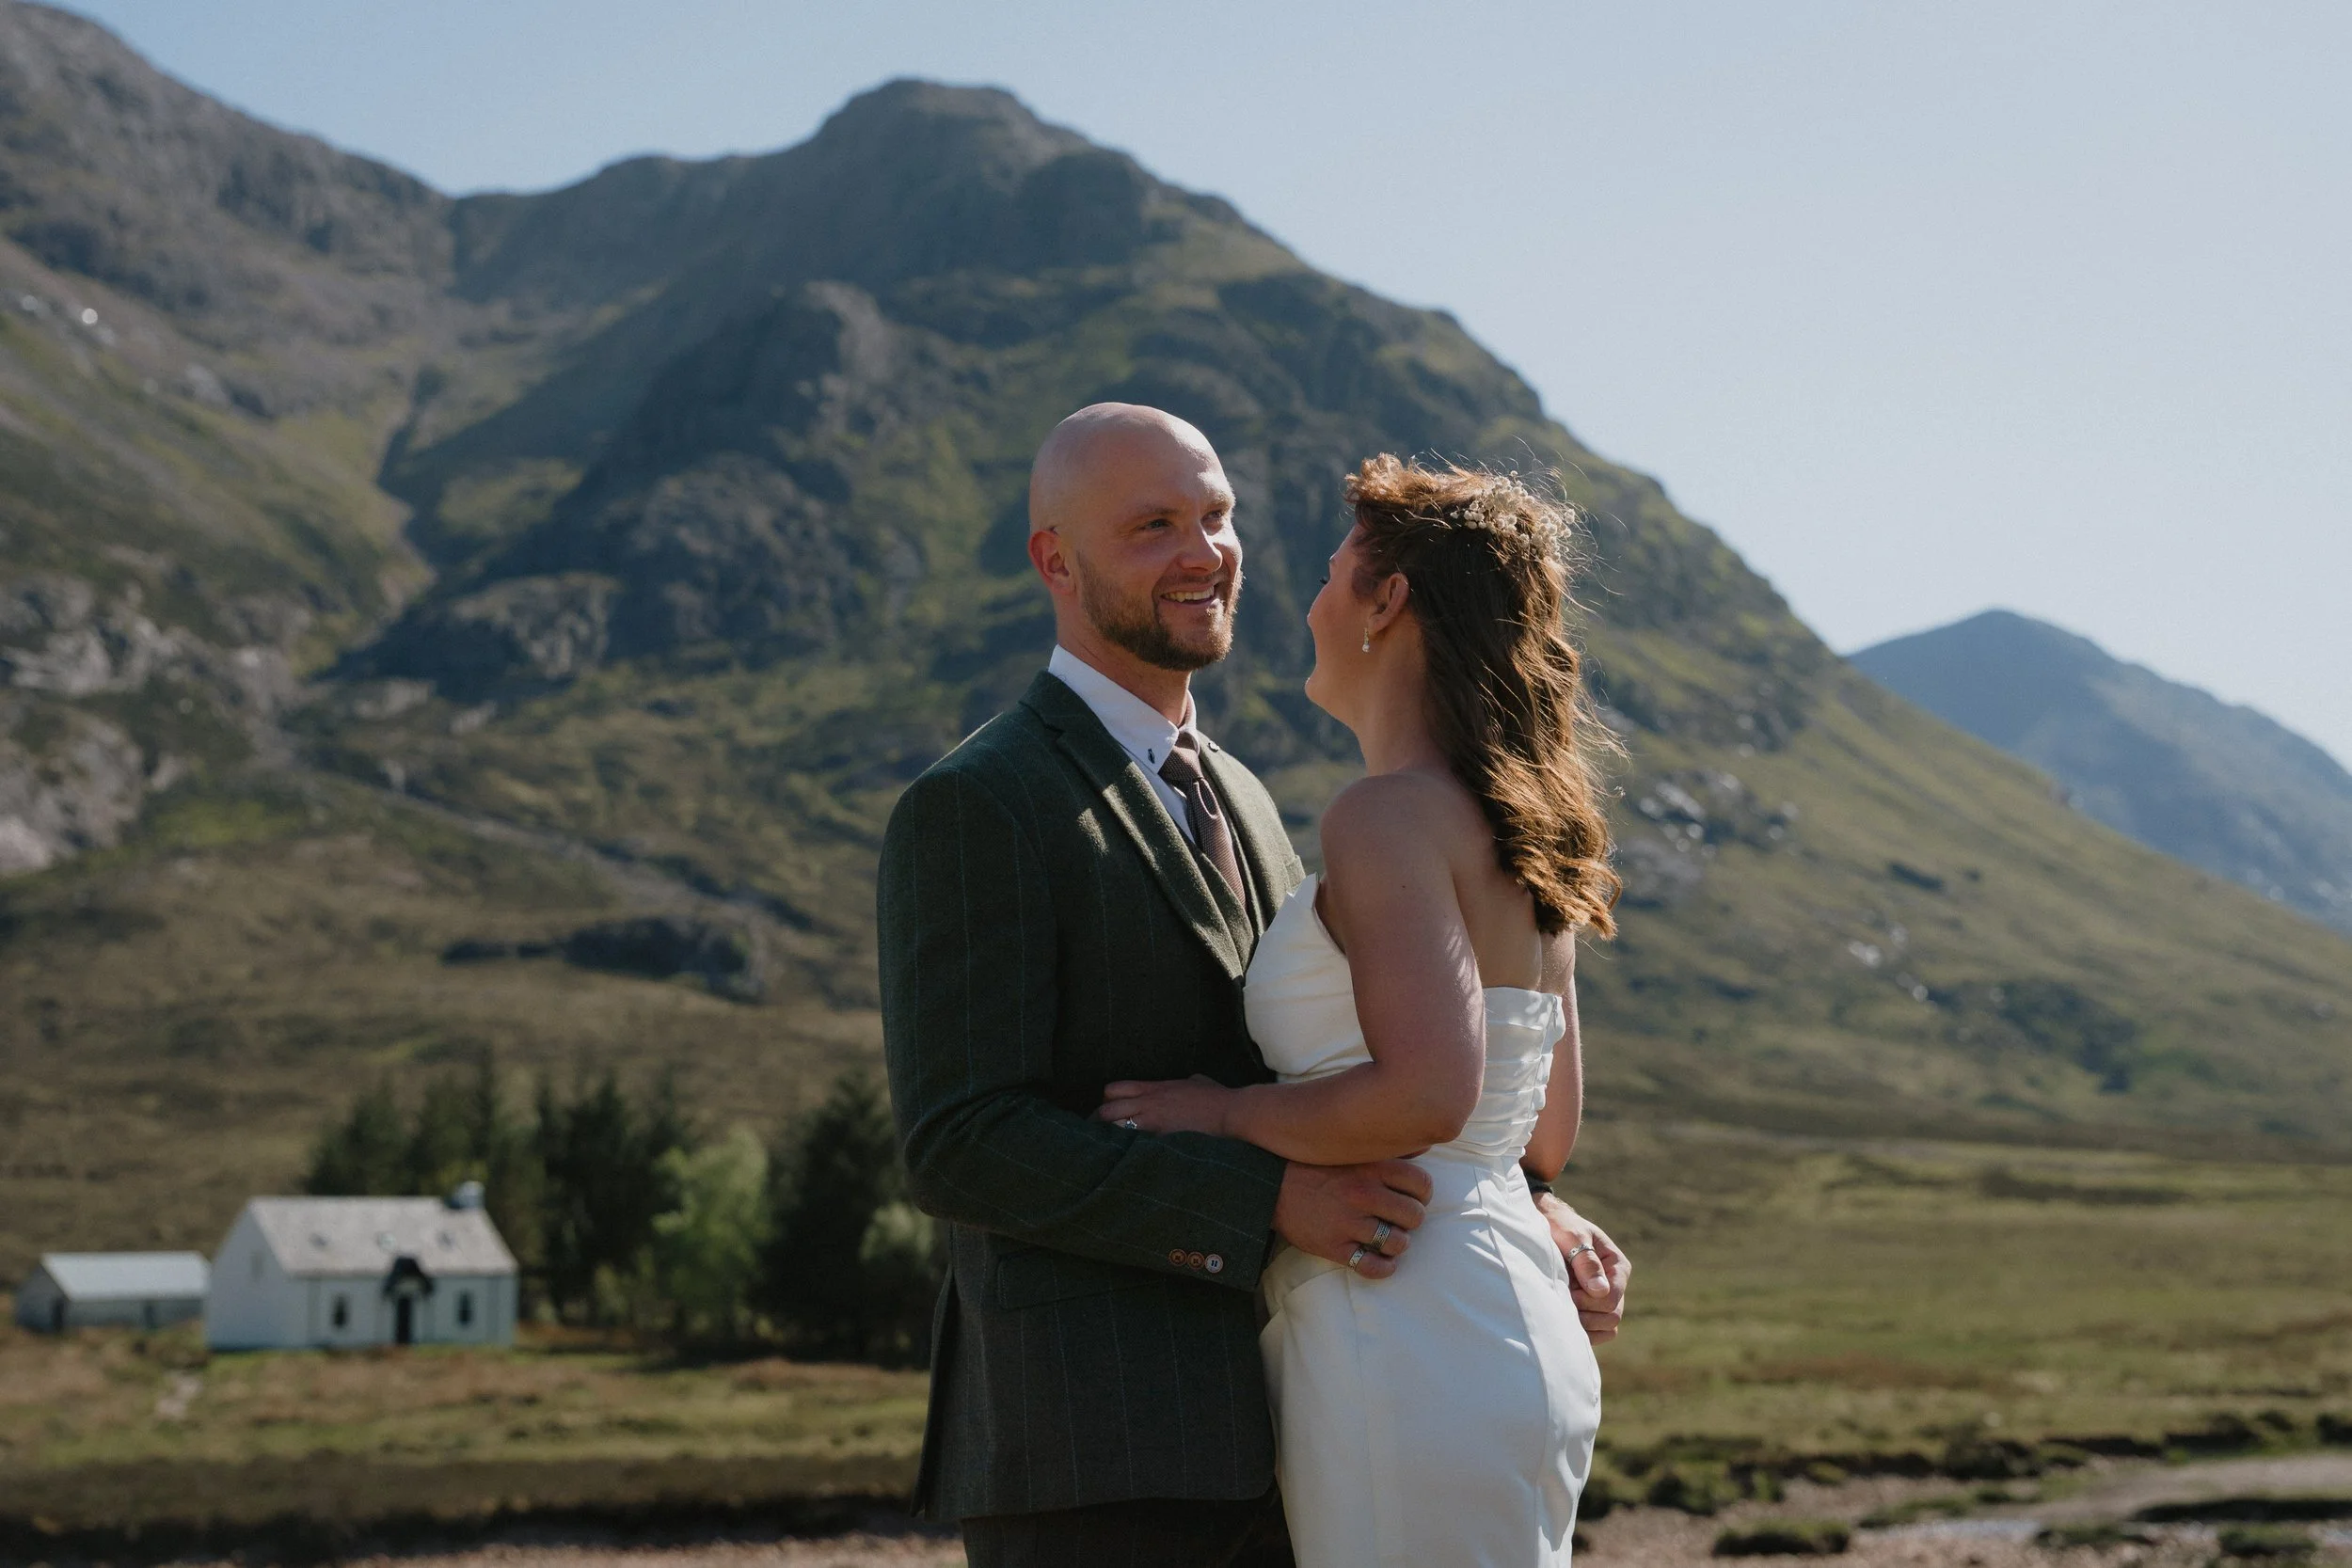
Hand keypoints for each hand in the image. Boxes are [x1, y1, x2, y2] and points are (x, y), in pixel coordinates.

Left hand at [1097, 1074, 1237, 1136]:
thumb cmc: (1217, 1097)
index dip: (1106, 1100)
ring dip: (1110, 1136)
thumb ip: (1184, 1083)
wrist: (1229, 1112)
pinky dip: (1125, 1149)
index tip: (1108, 1110)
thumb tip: (1188, 1083)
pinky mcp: (1160, 1139)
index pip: (1114, 1089)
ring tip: (1110, 1147)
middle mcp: (1148, 1102)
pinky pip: (1132, 1144)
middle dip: (1100, 1121)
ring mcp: (1153, 1121)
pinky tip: (1126, 1157)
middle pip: (1106, 1108)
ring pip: (1114, 1126)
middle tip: (1103, 1133)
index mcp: (1154, 1088)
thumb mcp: (1196, 1082)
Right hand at [1272, 1159, 1432, 1280]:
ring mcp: (1349, 1222)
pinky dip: (1384, 1268)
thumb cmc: (1315, 1166)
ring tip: (1387, 1238)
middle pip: (1415, 1216)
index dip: (1423, 1194)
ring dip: (1397, 1243)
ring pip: (1398, 1243)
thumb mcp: (1350, 1149)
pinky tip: (1382, 1261)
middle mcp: (1364, 1194)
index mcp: (1371, 1167)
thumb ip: (1388, 1149)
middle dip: (1410, 1220)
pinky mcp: (1334, 1246)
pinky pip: (1373, 1267)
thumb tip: (1424, 1147)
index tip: (1413, 1197)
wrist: (1271, 1185)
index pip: (1422, 1184)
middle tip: (1398, 1219)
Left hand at [1536, 1193, 1628, 1342]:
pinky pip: (1598, 1333)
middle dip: (1585, 1314)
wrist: (1546, 1225)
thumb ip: (1586, 1261)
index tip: (1566, 1291)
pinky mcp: (1592, 1310)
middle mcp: (1615, 1285)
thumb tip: (1600, 1291)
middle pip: (1612, 1317)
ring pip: (1607, 1329)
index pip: (1611, 1298)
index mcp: (1617, 1266)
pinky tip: (1564, 1319)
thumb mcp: (1573, 1236)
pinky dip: (1583, 1332)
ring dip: (1584, 1325)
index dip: (1588, 1301)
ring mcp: (1604, 1299)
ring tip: (1562, 1308)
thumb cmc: (1560, 1226)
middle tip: (1562, 1300)